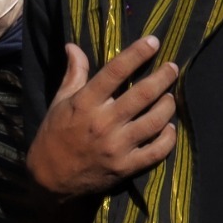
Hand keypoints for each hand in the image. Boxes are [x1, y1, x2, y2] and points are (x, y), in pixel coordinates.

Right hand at [27, 37, 179, 197]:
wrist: (50, 180)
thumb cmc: (54, 136)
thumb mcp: (59, 102)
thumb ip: (73, 74)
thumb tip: (73, 46)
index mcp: (85, 103)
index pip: (115, 71)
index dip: (137, 54)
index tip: (153, 42)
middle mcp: (103, 123)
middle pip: (143, 94)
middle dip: (163, 77)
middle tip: (172, 68)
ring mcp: (116, 147)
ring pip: (155, 121)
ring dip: (168, 105)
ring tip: (170, 97)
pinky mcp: (126, 167)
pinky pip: (157, 151)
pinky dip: (168, 137)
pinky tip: (169, 127)